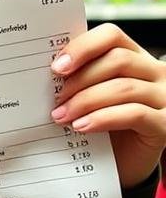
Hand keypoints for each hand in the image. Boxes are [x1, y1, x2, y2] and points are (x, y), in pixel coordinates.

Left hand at [51, 23, 165, 187]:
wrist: (123, 162)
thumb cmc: (102, 125)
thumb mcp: (89, 97)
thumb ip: (77, 81)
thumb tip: (43, 75)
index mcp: (134, 57)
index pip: (111, 36)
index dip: (83, 47)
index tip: (56, 67)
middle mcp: (154, 72)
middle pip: (117, 60)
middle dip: (80, 80)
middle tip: (55, 99)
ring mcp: (164, 97)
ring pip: (124, 87)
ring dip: (85, 101)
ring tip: (61, 116)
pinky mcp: (165, 123)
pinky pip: (135, 113)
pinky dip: (103, 118)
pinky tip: (81, 127)